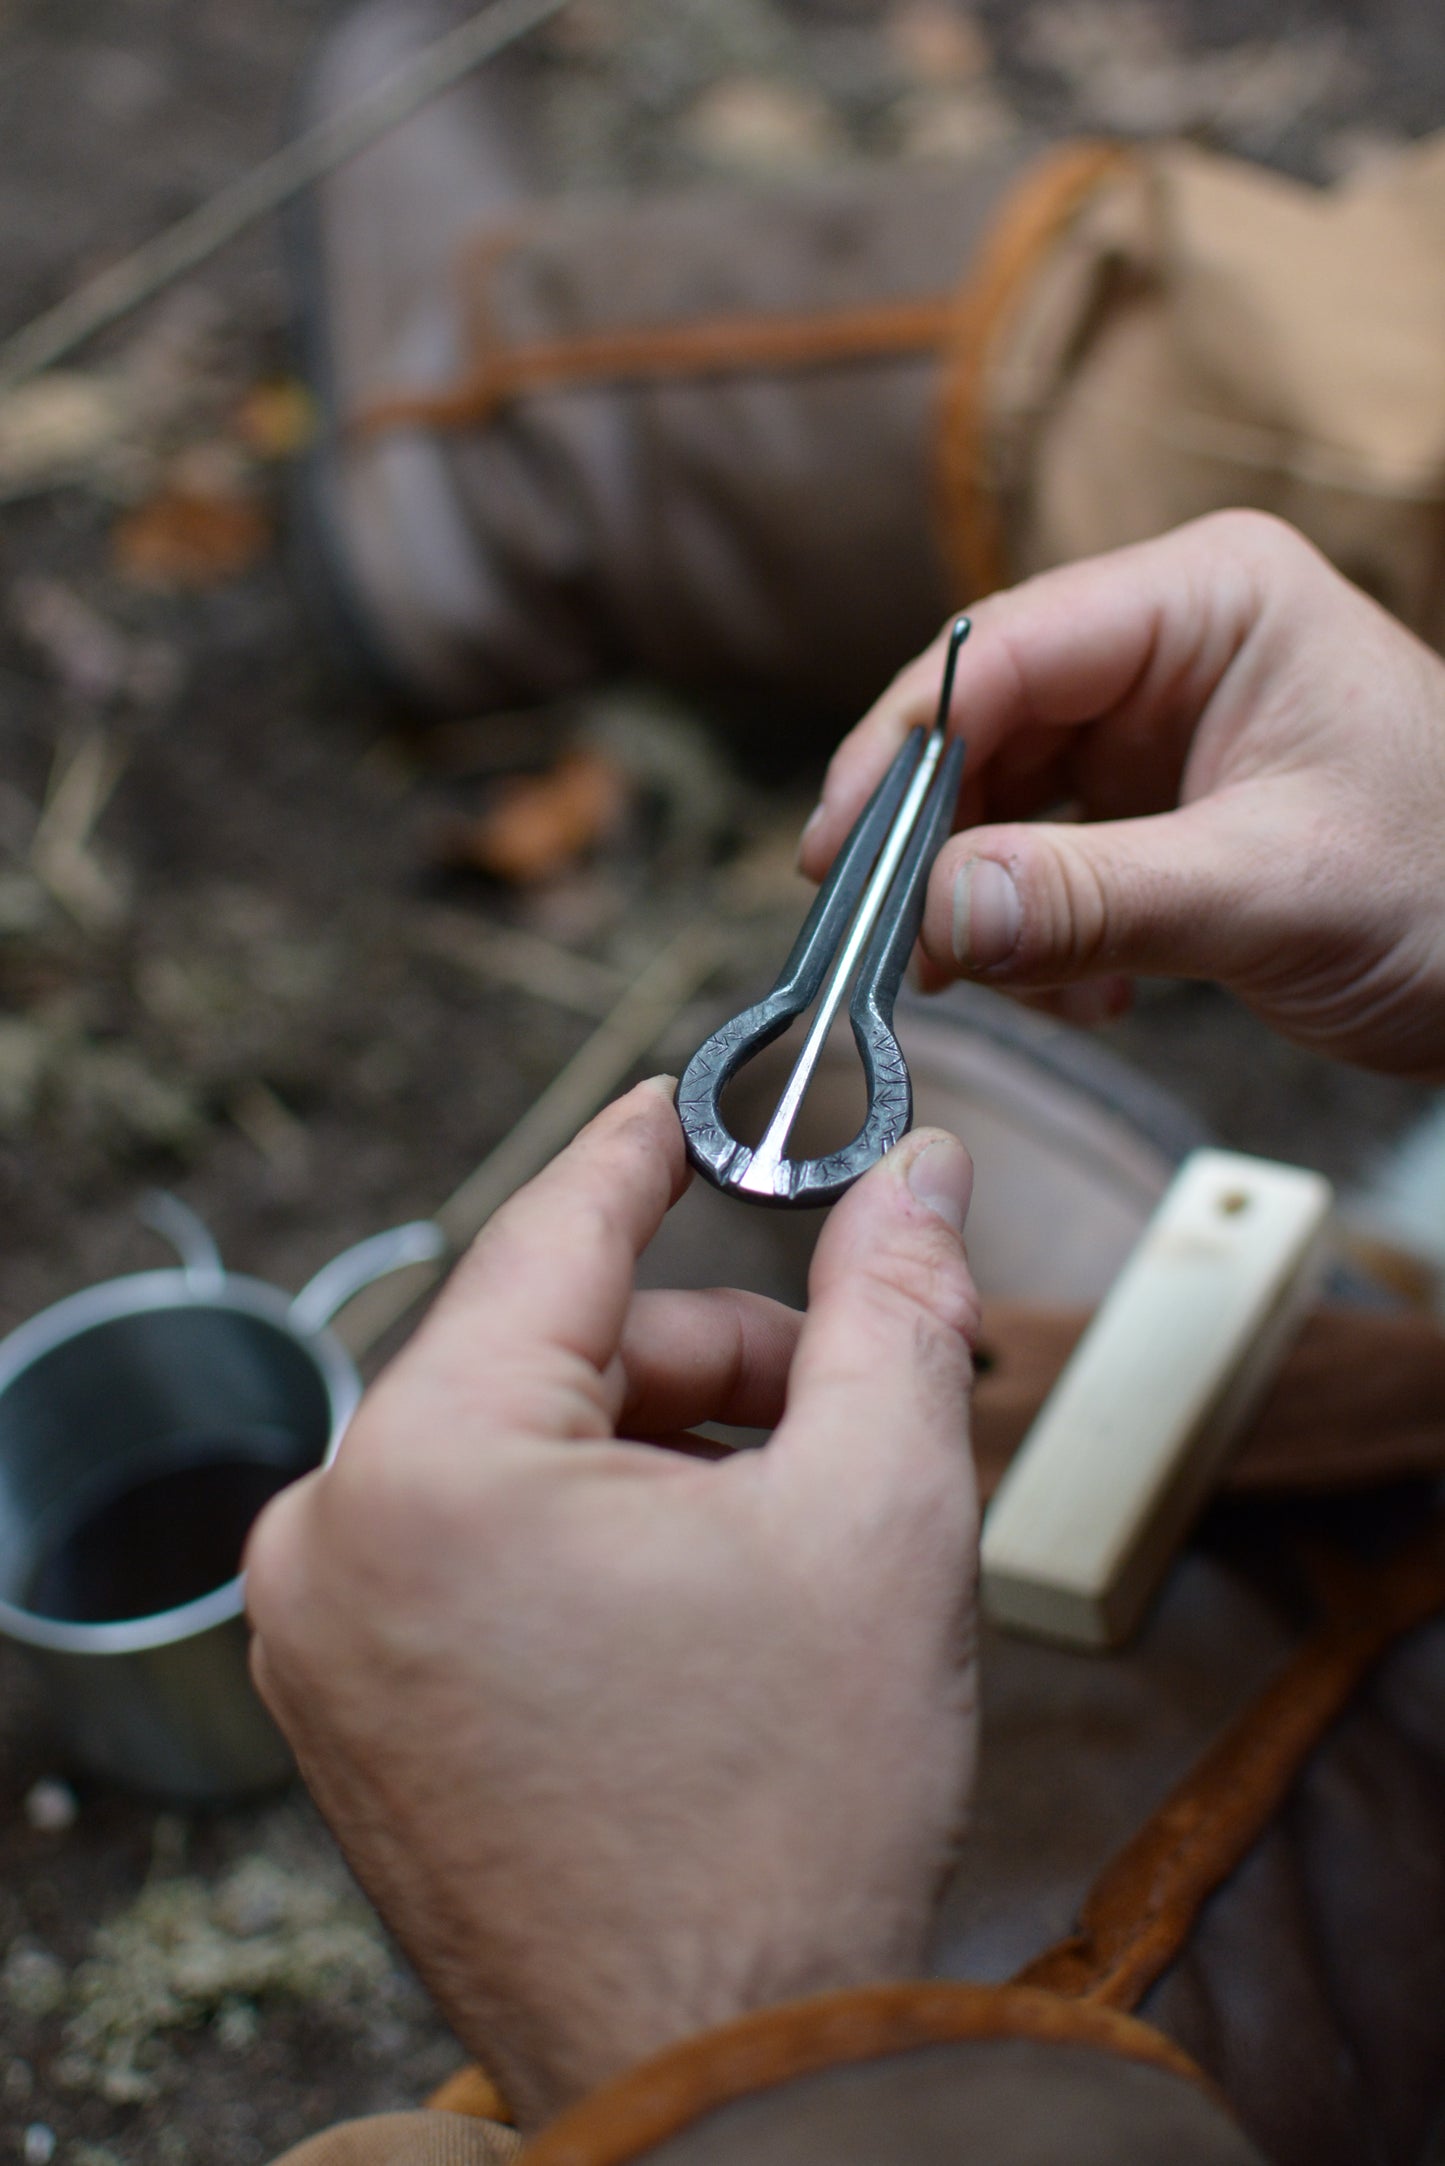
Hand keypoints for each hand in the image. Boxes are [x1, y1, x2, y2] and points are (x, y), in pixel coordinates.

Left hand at [245, 1082, 979, 2130]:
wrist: (732, 2081)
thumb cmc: (791, 1827)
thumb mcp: (880, 1515)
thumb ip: (892, 1305)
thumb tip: (917, 1174)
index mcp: (429, 1470)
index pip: (553, 1233)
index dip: (650, 1149)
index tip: (702, 1102)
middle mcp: (333, 1538)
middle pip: (549, 1349)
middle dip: (716, 1357)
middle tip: (857, 1391)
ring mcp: (326, 1633)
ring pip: (520, 1445)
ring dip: (666, 1449)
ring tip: (798, 1524)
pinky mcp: (350, 1702)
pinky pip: (478, 1541)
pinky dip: (597, 1528)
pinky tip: (710, 1592)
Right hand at [801, 512, 1444, 1077]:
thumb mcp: (1271, 891)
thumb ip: (1099, 899)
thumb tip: (939, 911)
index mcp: (1207, 599)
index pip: (1001, 651)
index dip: (900, 752)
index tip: (838, 857)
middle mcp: (1167, 644)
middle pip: (982, 725)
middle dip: (938, 845)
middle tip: (901, 946)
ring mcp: (1156, 724)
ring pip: (1000, 801)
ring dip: (987, 904)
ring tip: (1022, 987)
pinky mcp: (1153, 803)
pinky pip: (1042, 856)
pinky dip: (1035, 932)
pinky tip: (1086, 992)